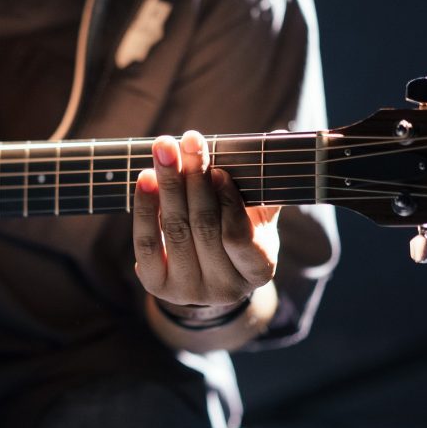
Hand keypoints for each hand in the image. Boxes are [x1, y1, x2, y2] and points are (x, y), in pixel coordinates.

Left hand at [132, 130, 279, 322]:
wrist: (206, 273)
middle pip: (203, 227)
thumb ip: (264, 184)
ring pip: (175, 230)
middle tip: (189, 141)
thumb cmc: (237, 233)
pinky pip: (147, 243)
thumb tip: (280, 137)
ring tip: (164, 149)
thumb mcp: (257, 216)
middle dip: (194, 179)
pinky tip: (146, 178)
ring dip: (168, 185)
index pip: (239, 237)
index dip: (228, 203)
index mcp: (258, 270)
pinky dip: (145, 208)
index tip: (219, 170)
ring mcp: (188, 290)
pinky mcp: (157, 285)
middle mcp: (224, 288)